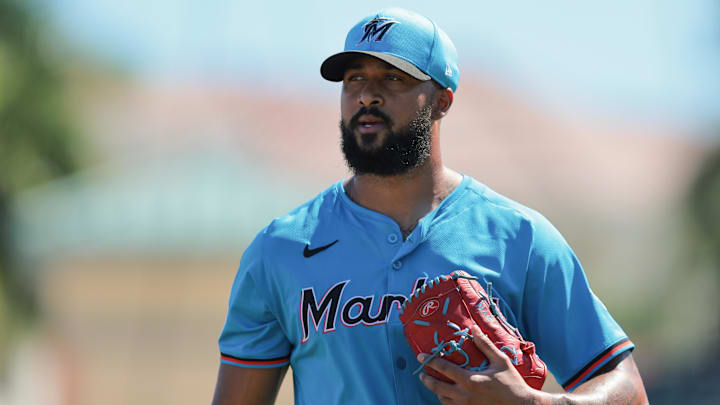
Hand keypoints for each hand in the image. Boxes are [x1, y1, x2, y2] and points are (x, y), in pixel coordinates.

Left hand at [418, 325, 541, 404]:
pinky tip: (448, 396)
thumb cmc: (513, 384)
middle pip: (437, 387)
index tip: (421, 356)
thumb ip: (485, 345)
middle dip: (426, 379)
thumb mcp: (501, 361)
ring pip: (443, 400)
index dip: (430, 361)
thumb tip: (474, 329)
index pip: (444, 368)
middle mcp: (464, 395)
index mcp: (470, 380)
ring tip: (435, 384)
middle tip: (421, 374)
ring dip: (436, 391)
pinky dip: (446, 401)